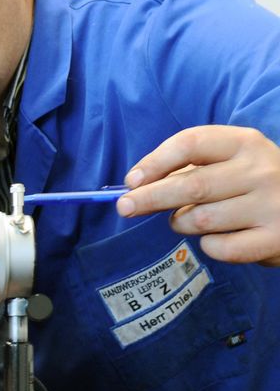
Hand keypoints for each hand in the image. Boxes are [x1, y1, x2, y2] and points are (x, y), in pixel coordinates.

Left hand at [117, 125, 279, 265]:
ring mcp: (272, 205)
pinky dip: (208, 246)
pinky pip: (221, 248)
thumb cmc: (252, 185)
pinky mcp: (275, 239)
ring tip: (187, 220)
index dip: (155, 162)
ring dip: (181, 223)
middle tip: (125, 207)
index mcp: (245, 143)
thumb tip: (136, 186)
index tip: (132, 181)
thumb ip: (188, 170)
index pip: (191, 143)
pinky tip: (215, 239)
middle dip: (149, 197)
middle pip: (191, 185)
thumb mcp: (230, 163)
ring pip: (200, 219)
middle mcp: (261, 170)